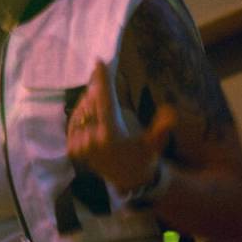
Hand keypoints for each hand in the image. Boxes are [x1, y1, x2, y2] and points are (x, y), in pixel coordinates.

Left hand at [66, 61, 176, 191]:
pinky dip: (81, 112)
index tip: (98, 61)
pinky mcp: (71, 148)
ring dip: (88, 99)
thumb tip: (170, 112)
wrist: (129, 180)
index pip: (104, 101)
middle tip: (101, 75)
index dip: (102, 80)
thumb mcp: (155, 142)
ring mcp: (79, 144)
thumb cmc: (144, 156)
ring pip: (80, 110)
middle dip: (96, 87)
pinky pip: (73, 121)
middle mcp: (92, 139)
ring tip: (98, 94)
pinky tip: (90, 109)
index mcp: (111, 134)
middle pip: (90, 102)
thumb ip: (161, 127)